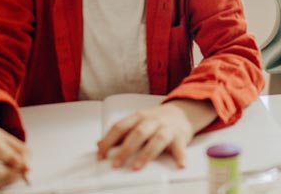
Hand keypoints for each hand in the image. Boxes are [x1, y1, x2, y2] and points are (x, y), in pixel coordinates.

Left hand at [96, 100, 216, 169]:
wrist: (182, 112)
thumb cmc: (156, 121)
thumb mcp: (136, 122)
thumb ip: (120, 133)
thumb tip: (98, 144)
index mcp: (138, 117)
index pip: (120, 127)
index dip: (108, 141)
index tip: (100, 156)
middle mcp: (152, 121)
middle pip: (137, 133)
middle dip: (125, 149)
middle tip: (115, 164)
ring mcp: (167, 128)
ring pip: (157, 139)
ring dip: (146, 154)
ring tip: (137, 167)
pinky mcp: (180, 136)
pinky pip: (180, 147)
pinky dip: (181, 157)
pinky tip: (180, 166)